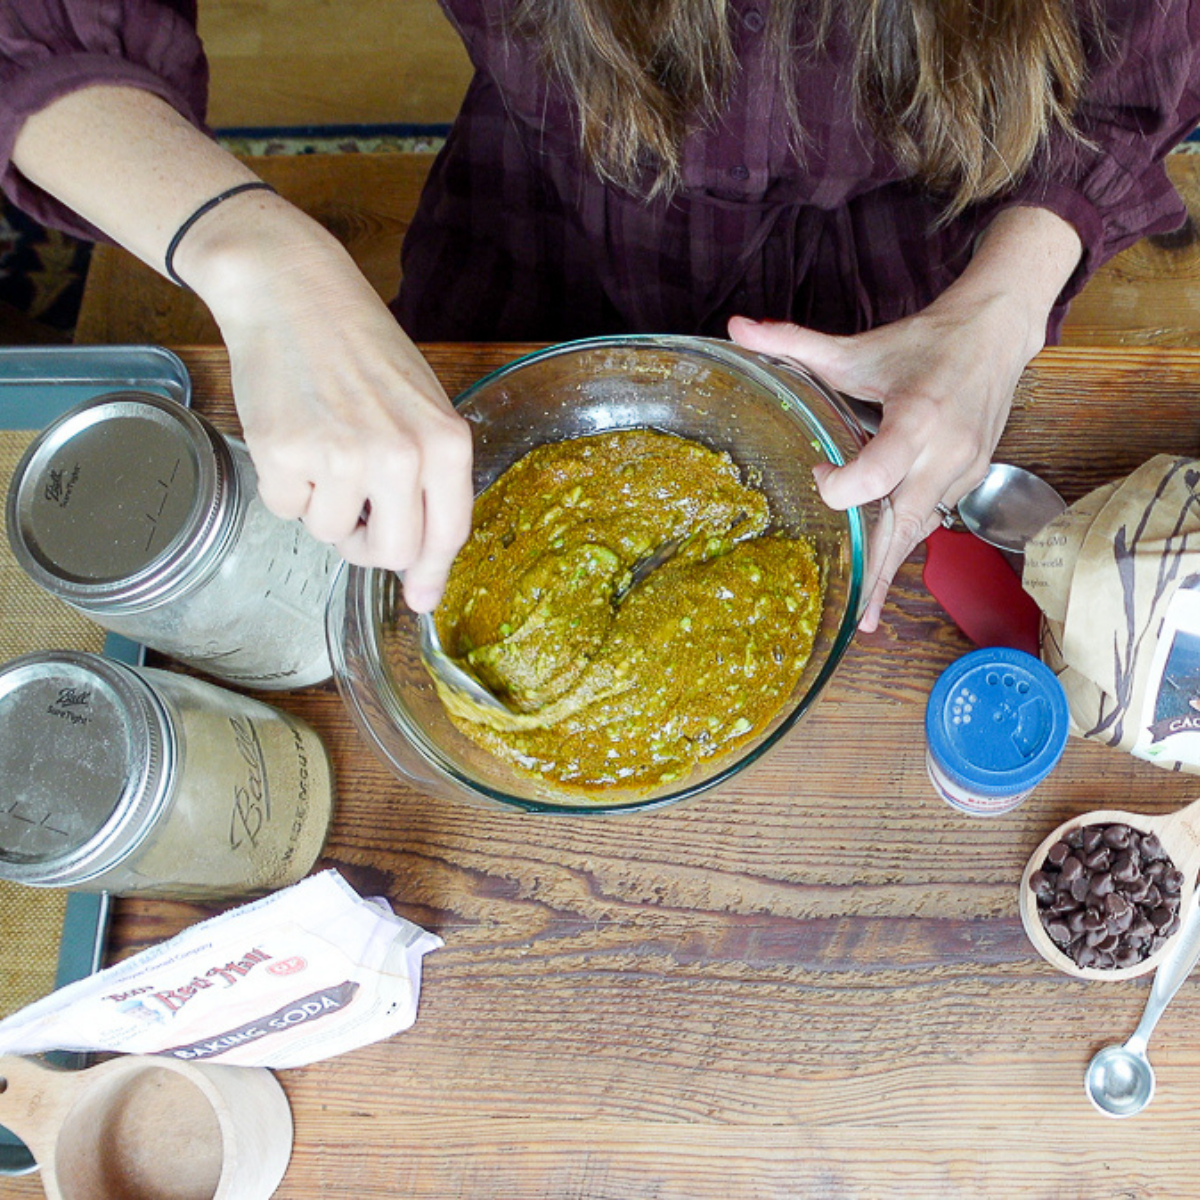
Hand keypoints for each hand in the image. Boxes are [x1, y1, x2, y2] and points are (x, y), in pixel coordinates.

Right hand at [177, 197, 473, 612]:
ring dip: (321, 506)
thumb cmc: (361, 349)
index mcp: (445, 444)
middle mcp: (401, 456)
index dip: (430, 573)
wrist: (293, 290)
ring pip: (330, 534)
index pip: (447, 536)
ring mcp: (342, 457)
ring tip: (320, 447)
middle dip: (367, 544)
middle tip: (353, 510)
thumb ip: (431, 487)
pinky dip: (284, 485)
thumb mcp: (420, 407)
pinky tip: (289, 435)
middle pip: (389, 552)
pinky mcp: (286, 455)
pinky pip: (286, 510)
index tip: (419, 597)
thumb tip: (422, 587)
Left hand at [729, 207, 1080, 632]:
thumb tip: (736, 327)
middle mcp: (947, 452)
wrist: (997, 334)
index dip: (841, 485)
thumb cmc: (925, 341)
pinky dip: (906, 542)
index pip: (879, 472)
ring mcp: (964, 469)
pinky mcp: (971, 477)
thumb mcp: (859, 346)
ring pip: (920, 528)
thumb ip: (794, 342)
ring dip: (891, 568)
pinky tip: (883, 571)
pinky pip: (932, 516)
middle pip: (905, 523)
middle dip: (877, 570)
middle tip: (856, 619)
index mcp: (919, 418)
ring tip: (866, 615)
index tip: (818, 469)